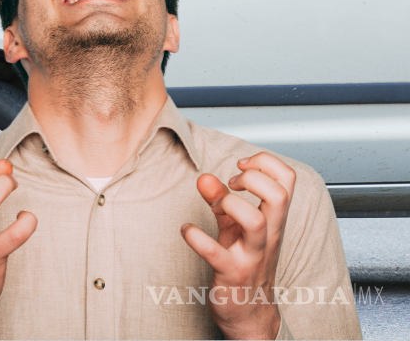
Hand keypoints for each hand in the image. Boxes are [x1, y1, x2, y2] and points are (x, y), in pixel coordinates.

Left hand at [181, 153, 296, 339]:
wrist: (250, 312)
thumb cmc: (245, 264)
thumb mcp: (234, 228)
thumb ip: (221, 201)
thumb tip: (205, 177)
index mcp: (274, 221)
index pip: (287, 179)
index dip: (264, 163)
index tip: (240, 168)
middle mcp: (268, 236)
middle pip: (279, 196)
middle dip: (253, 178)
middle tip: (232, 184)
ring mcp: (252, 256)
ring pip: (255, 222)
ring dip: (229, 204)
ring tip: (215, 205)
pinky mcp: (231, 274)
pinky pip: (215, 253)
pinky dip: (196, 237)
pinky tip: (187, 230)